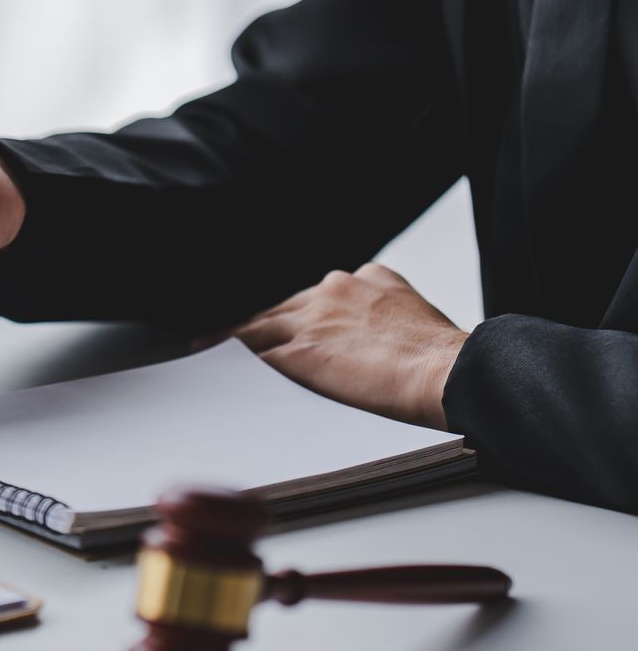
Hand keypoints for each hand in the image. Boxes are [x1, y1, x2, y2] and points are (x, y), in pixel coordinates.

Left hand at [231, 263, 468, 428]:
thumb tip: (365, 338)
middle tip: (227, 337)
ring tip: (202, 345)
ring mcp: (314, 317)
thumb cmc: (440, 361)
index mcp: (367, 278)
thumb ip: (379, 316)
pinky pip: (253, 349)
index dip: (291, 312)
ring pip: (259, 324)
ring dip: (232, 337)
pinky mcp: (301, 349)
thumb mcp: (412, 317)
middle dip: (260, 323)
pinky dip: (229, 355)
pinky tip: (210, 360)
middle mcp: (335, 289)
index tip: (276, 321)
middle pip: (280, 306)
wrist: (448, 372)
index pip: (314, 295)